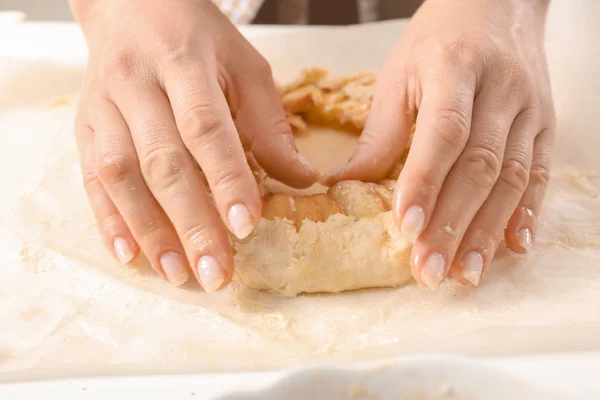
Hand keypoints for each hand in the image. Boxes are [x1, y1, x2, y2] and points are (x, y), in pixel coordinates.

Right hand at [71, 0, 317, 290]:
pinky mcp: (84, 126)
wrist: (130, 6)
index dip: (226, 178)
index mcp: (184, 63)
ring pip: (121, 174)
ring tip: (178, 274)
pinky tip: (131, 256)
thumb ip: (269, 124)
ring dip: (150, 229)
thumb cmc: (197, 38)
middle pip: (162, 161)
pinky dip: (109, 220)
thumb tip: (302, 180)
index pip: (206, 128)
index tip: (246, 226)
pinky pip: (91, 178)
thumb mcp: (244, 66)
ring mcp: (103, 107)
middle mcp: (137, 85)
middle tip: (216, 272)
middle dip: (190, 222)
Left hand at [325, 0, 554, 288]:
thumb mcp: (399, 74)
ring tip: (464, 273)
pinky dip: (527, 213)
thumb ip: (381, 132)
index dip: (426, 181)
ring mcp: (530, 107)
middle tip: (430, 270)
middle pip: (480, 164)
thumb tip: (346, 186)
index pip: (444, 131)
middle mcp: (500, 88)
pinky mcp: (546, 123)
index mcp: (454, 67)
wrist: (498, 4)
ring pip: (513, 177)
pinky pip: (542, 172)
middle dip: (453, 223)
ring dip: (487, 230)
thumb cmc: (438, 41)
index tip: (407, 227)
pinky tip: (512, 247)